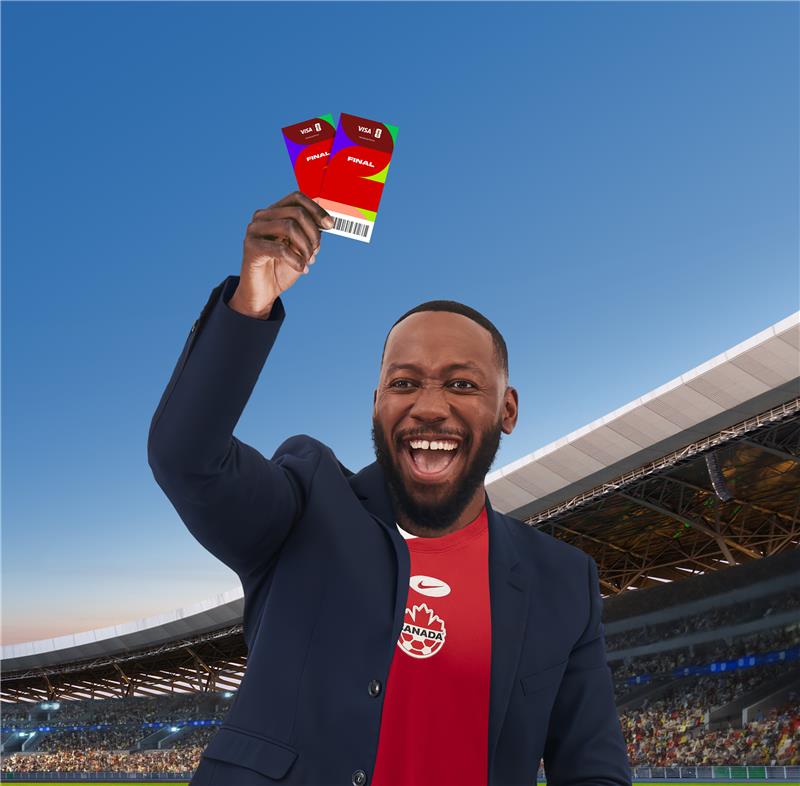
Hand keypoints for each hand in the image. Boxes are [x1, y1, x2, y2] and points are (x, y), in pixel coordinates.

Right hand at [230, 191, 333, 317]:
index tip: (330, 225)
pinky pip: (281, 249)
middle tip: (316, 252)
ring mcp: (254, 230)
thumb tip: (324, 223)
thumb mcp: (301, 248)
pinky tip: (301, 269)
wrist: (264, 292)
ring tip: (308, 261)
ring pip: (289, 227)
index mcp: (274, 213)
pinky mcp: (250, 247)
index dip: (316, 209)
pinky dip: (296, 260)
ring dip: (305, 247)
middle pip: (296, 213)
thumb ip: (310, 233)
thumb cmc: (282, 269)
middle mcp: (262, 217)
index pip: (296, 198)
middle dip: (313, 233)